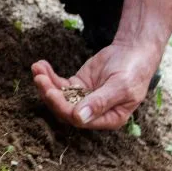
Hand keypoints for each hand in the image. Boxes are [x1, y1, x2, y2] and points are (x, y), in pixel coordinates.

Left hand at [32, 40, 161, 129]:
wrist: (134, 51)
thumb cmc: (133, 70)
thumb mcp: (120, 86)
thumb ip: (100, 102)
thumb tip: (79, 118)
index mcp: (108, 119)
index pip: (79, 120)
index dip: (63, 107)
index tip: (51, 92)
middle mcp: (93, 113)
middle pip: (64, 109)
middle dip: (50, 94)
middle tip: (39, 78)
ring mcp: (83, 99)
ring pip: (59, 96)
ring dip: (46, 84)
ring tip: (37, 68)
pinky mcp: (77, 86)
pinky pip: (59, 84)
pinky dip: (49, 76)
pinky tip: (40, 65)